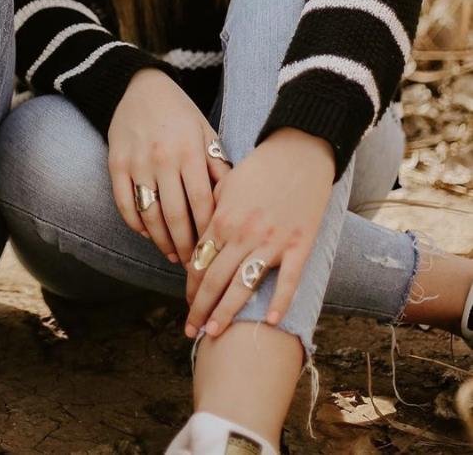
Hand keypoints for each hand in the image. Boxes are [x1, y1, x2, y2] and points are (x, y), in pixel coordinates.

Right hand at [108, 69, 231, 264]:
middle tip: (193, 266)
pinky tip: (148, 234)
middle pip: (175, 215)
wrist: (139, 86)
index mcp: (189, 151)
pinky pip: (124, 203)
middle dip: (185, 247)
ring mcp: (136, 162)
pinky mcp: (115, 163)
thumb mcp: (206, 133)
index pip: (201, 203)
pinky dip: (136, 224)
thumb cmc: (180, 112)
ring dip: (161, 241)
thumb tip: (231, 204)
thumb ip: (218, 167)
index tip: (213, 252)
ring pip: (149, 214)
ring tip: (172, 255)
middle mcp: (162, 158)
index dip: (207, 233)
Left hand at [184, 127, 334, 338]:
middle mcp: (243, 234)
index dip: (191, 287)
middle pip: (215, 279)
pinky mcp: (299, 246)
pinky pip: (288, 281)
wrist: (300, 153)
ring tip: (213, 334)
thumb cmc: (261, 167)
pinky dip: (278, 302)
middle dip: (200, 308)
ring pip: (243, 285)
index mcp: (222, 218)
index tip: (186, 305)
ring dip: (226, 312)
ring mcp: (272, 242)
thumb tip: (200, 239)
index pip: (199, 261)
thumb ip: (212, 212)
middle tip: (189, 331)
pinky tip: (267, 322)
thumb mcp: (227, 184)